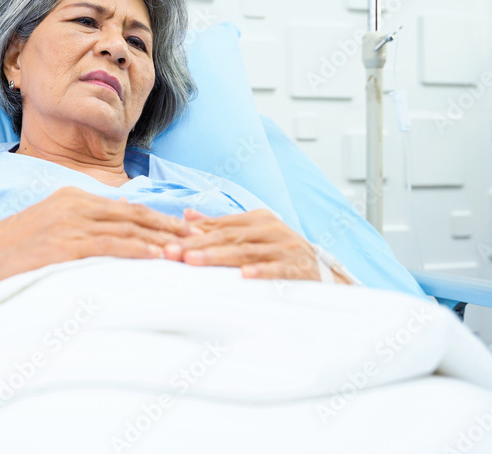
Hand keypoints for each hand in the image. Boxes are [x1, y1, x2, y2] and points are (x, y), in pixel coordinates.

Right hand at [0, 186, 193, 291]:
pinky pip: (109, 245)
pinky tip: (158, 257)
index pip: (126, 207)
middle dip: (170, 225)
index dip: (158, 217)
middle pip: (134, 213)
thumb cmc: (9, 256)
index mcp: (72, 199)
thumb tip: (105, 247)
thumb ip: (76, 234)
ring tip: (190, 248)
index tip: (185, 228)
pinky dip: (138, 249)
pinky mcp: (64, 244)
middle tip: (201, 235)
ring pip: (128, 227)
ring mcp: (69, 223)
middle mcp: (75, 205)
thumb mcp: (46, 235)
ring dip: (162, 237)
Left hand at [165, 208, 344, 282]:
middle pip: (228, 237)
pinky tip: (244, 276)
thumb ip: (220, 225)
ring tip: (194, 261)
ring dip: (218, 257)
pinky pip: (276, 270)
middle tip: (174, 253)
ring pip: (245, 252)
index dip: (193, 234)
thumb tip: (186, 216)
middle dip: (198, 245)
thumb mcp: (252, 234)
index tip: (169, 242)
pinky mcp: (297, 267)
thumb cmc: (280, 253)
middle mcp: (271, 229)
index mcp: (258, 219)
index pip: (220, 226)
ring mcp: (285, 247)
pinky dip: (261, 271)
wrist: (323, 272)